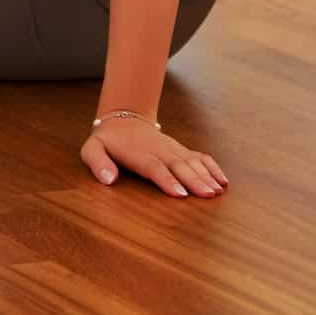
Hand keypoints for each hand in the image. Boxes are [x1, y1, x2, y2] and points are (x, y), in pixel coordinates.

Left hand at [81, 118, 227, 197]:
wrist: (123, 119)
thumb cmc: (107, 141)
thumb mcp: (91, 149)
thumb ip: (98, 163)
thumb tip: (108, 179)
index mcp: (139, 154)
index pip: (155, 168)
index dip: (168, 180)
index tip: (180, 194)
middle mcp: (159, 151)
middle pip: (178, 166)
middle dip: (194, 181)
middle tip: (208, 195)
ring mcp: (172, 149)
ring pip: (192, 162)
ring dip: (206, 176)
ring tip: (218, 191)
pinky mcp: (180, 150)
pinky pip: (199, 157)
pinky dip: (212, 167)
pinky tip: (223, 180)